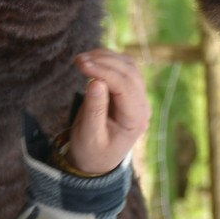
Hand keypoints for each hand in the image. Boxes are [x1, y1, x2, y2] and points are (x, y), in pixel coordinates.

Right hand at [65, 49, 150, 175]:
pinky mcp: (130, 91)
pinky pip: (123, 68)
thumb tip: (95, 81)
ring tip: (81, 59)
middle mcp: (142, 106)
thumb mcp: (89, 135)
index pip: (124, 86)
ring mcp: (138, 97)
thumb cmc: (91, 151)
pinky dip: (107, 60)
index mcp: (135, 120)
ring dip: (106, 58)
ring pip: (128, 66)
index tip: (81, 64)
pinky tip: (90, 60)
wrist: (96, 160)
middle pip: (129, 72)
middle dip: (103, 61)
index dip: (104, 71)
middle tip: (77, 60)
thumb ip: (94, 109)